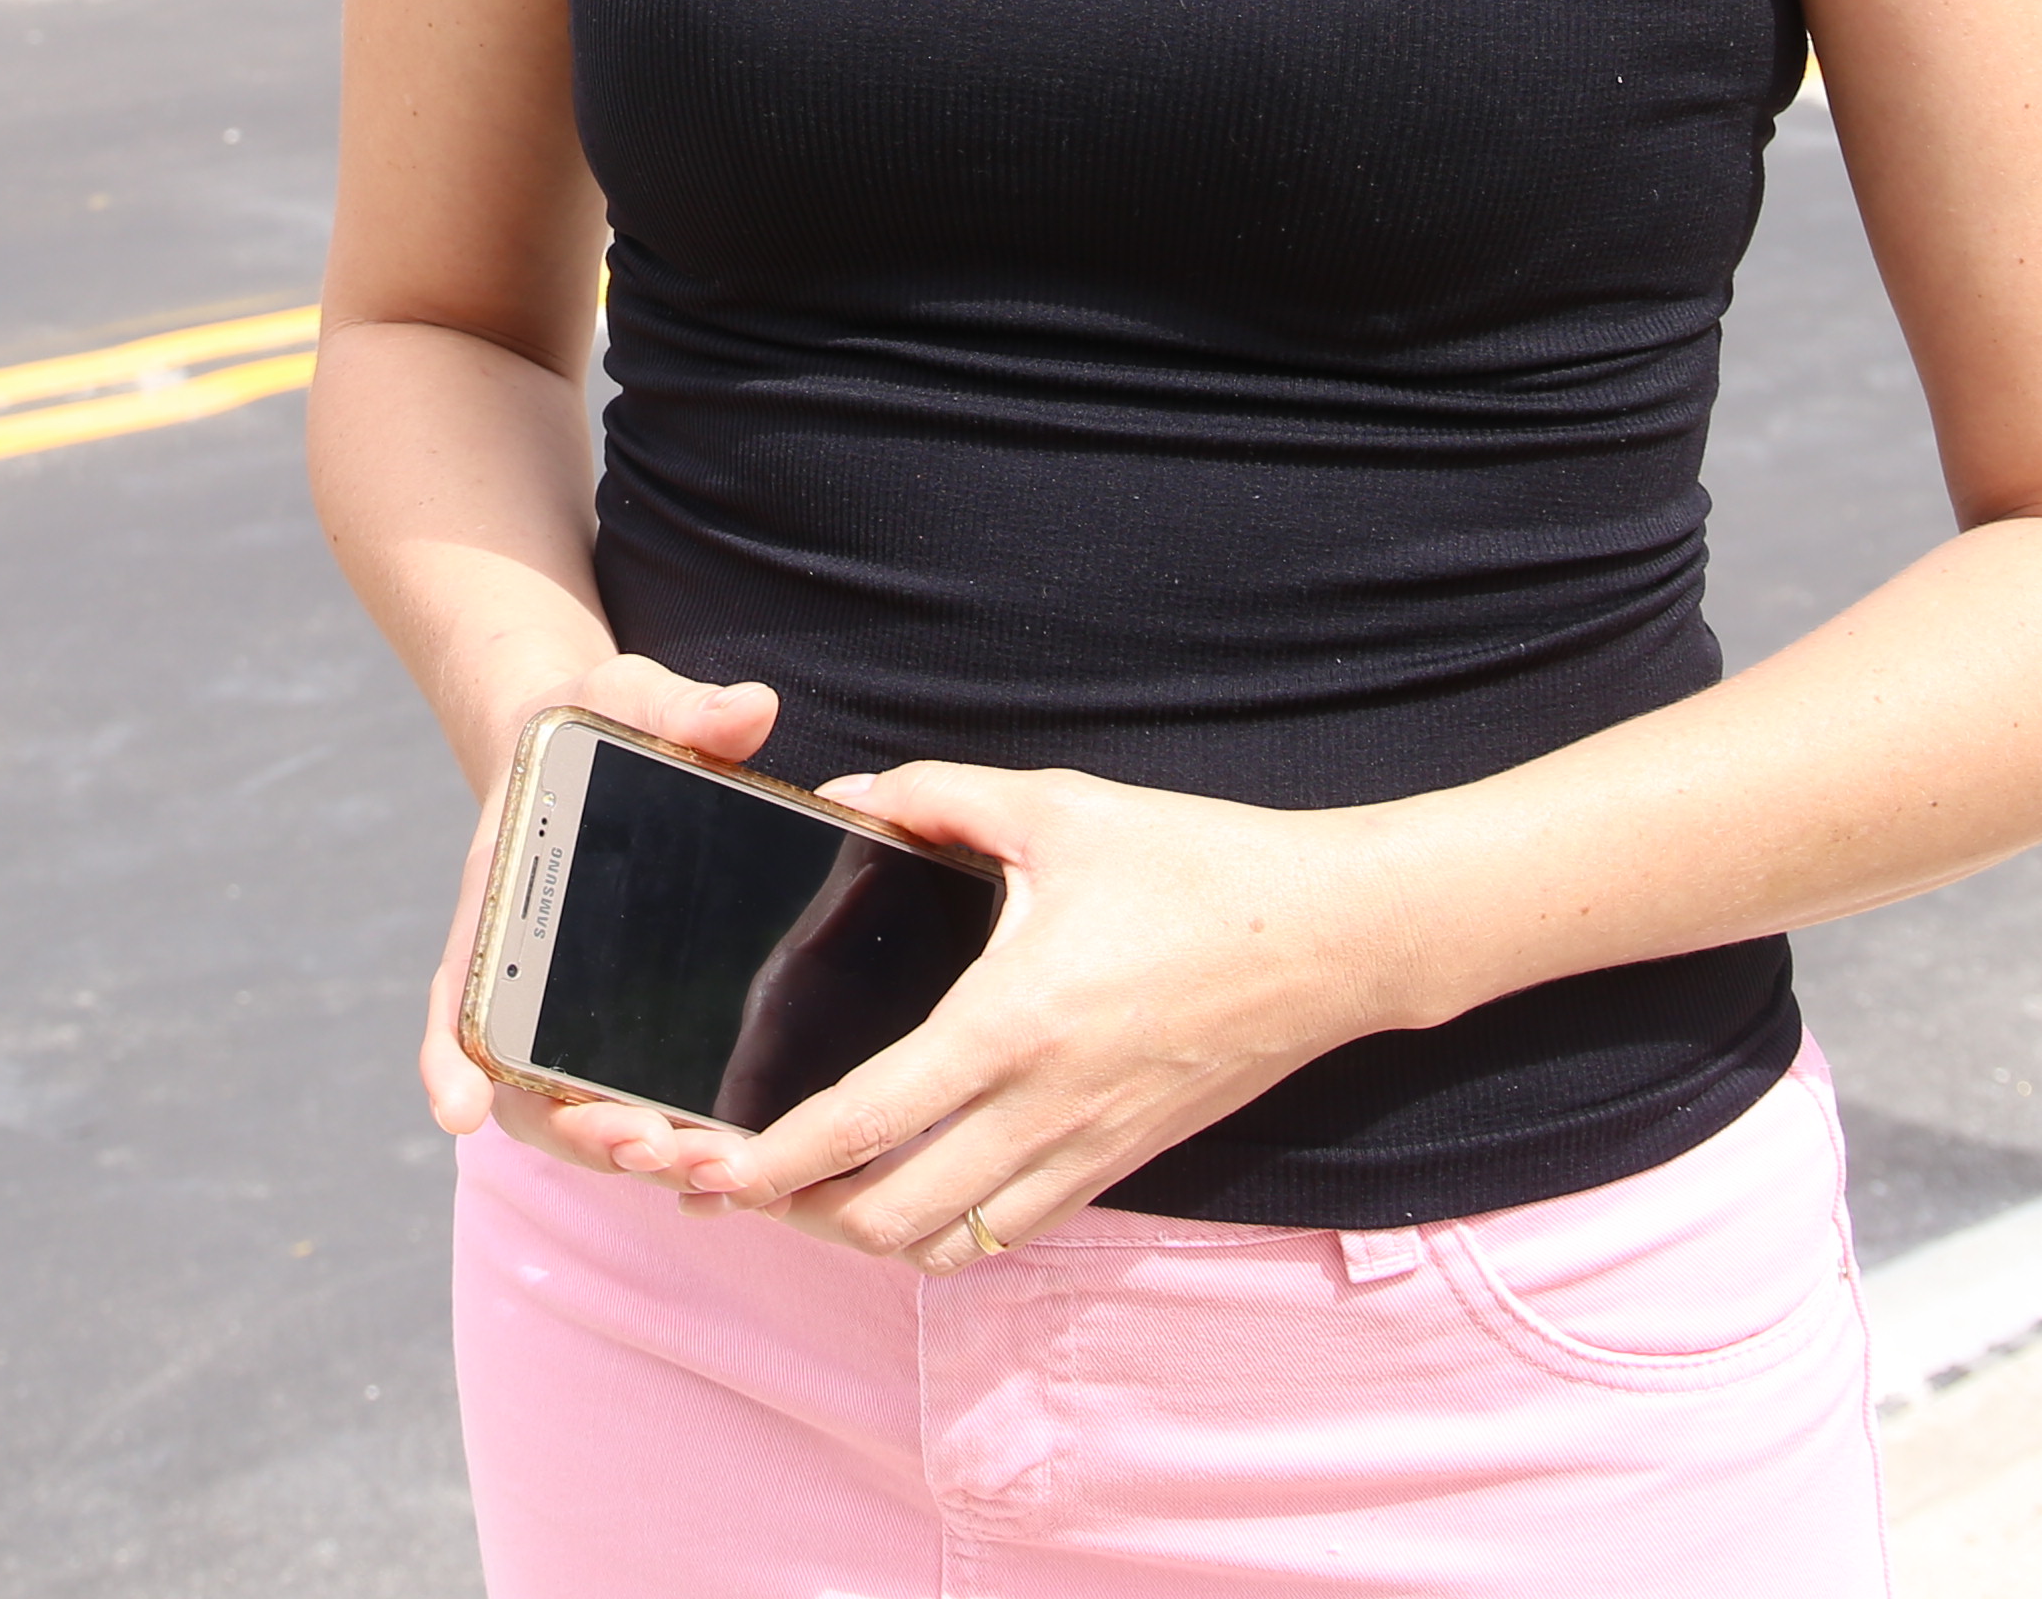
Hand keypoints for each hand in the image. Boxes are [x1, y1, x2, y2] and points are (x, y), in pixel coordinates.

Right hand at [415, 654, 779, 1185]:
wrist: (594, 750)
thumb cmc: (595, 727)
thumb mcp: (627, 698)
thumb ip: (678, 706)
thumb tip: (750, 711)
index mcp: (499, 901)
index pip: (459, 991)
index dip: (449, 1058)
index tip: (458, 1112)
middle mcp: (521, 975)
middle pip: (521, 1085)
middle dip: (574, 1129)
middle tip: (647, 1143)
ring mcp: (569, 1012)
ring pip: (574, 1114)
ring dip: (624, 1152)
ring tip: (699, 1167)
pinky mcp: (626, 1028)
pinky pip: (625, 1100)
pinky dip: (660, 1142)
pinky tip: (720, 1165)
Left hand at [616, 759, 1405, 1266]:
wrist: (1335, 938)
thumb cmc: (1201, 866)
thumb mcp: (1062, 807)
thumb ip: (940, 797)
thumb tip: (848, 798)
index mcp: (1013, 1022)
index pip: (865, 1122)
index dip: (772, 1162)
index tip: (706, 1170)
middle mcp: (1043, 1108)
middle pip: (888, 1218)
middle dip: (796, 1215)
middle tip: (734, 1180)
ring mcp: (1085, 1148)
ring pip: (947, 1244)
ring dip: (866, 1234)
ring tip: (808, 1194)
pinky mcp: (1120, 1162)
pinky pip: (1011, 1231)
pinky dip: (943, 1231)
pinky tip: (909, 1188)